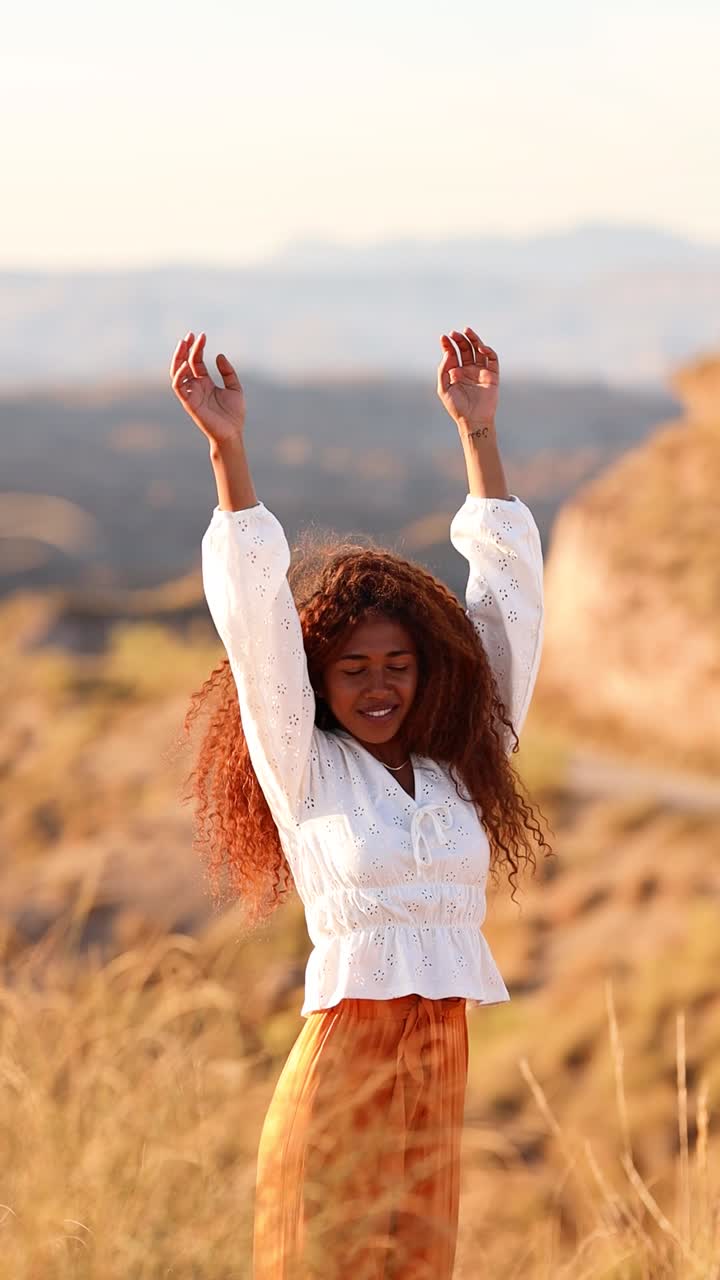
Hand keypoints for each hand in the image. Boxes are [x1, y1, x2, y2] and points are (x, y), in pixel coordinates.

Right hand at [170, 331, 245, 446]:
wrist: (232, 433)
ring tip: (184, 343)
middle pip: (184, 363)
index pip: (196, 361)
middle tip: (189, 335)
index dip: (197, 348)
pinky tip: (185, 365)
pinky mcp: (188, 403)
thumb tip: (219, 355)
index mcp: (205, 382)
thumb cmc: (234, 414)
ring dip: (178, 358)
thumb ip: (227, 372)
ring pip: (177, 372)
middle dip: (185, 349)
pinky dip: (179, 375)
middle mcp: (195, 387)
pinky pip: (178, 387)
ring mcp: (191, 394)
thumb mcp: (235, 388)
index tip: (201, 335)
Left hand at [436, 327, 498, 430]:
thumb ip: (444, 370)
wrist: (473, 420)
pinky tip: (481, 347)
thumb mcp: (444, 388)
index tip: (444, 337)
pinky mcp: (492, 375)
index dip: (448, 345)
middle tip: (454, 333)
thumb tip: (448, 353)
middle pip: (466, 349)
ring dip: (474, 340)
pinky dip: (488, 351)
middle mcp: (468, 369)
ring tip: (467, 331)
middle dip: (460, 340)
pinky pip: (492, 359)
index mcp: (456, 372)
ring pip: (479, 351)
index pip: (453, 353)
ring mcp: (481, 371)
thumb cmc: (457, 407)